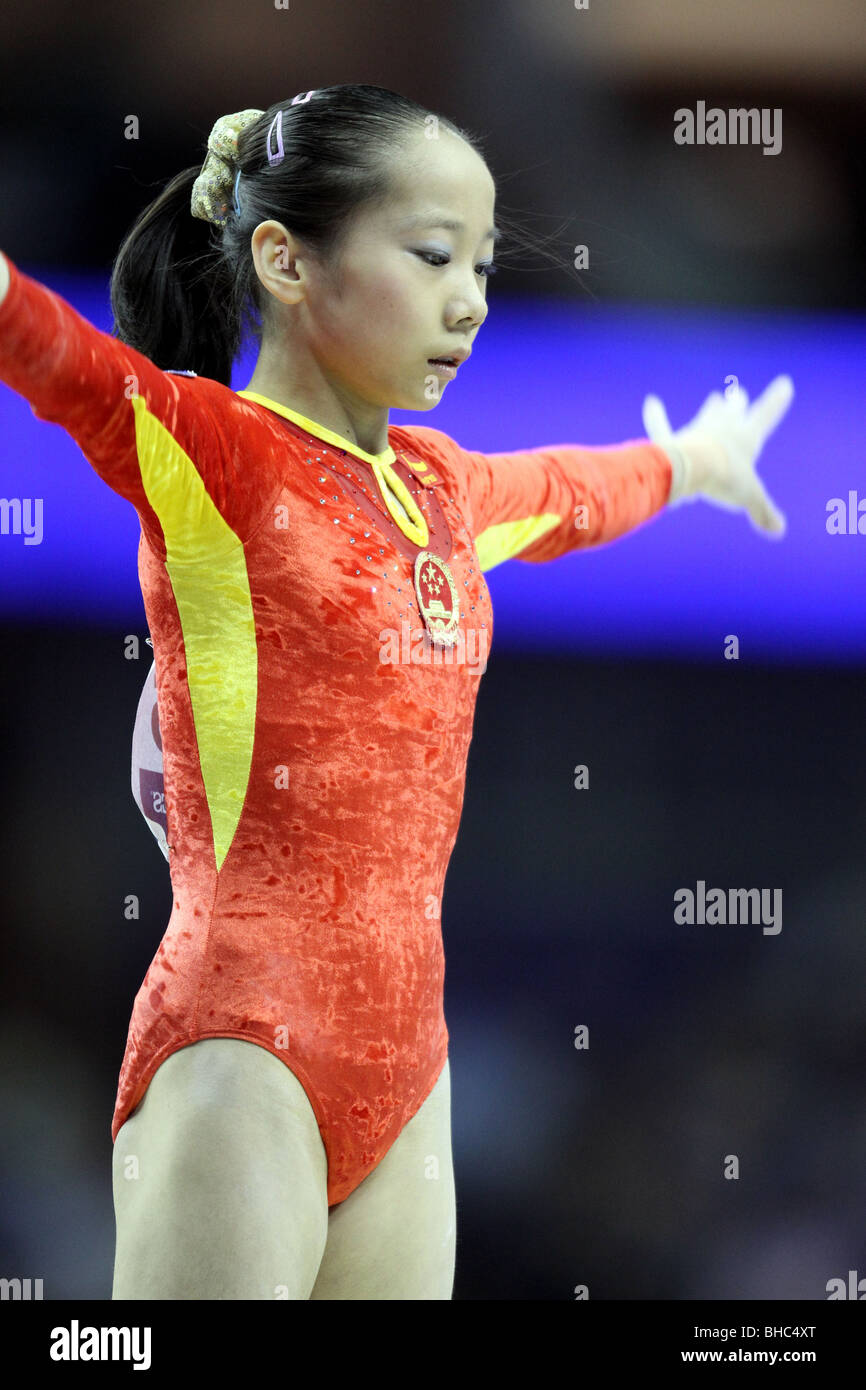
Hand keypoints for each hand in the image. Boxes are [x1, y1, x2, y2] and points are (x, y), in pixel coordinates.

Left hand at [642, 375, 793, 536]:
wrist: (691, 468)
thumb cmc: (724, 478)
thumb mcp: (750, 497)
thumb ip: (764, 512)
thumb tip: (778, 530)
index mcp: (745, 438)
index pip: (766, 414)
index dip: (776, 400)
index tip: (785, 384)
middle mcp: (722, 428)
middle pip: (733, 412)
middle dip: (737, 405)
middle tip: (739, 396)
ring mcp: (696, 432)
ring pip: (706, 414)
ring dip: (711, 408)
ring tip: (715, 398)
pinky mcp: (672, 440)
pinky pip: (662, 424)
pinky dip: (656, 415)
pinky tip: (652, 402)